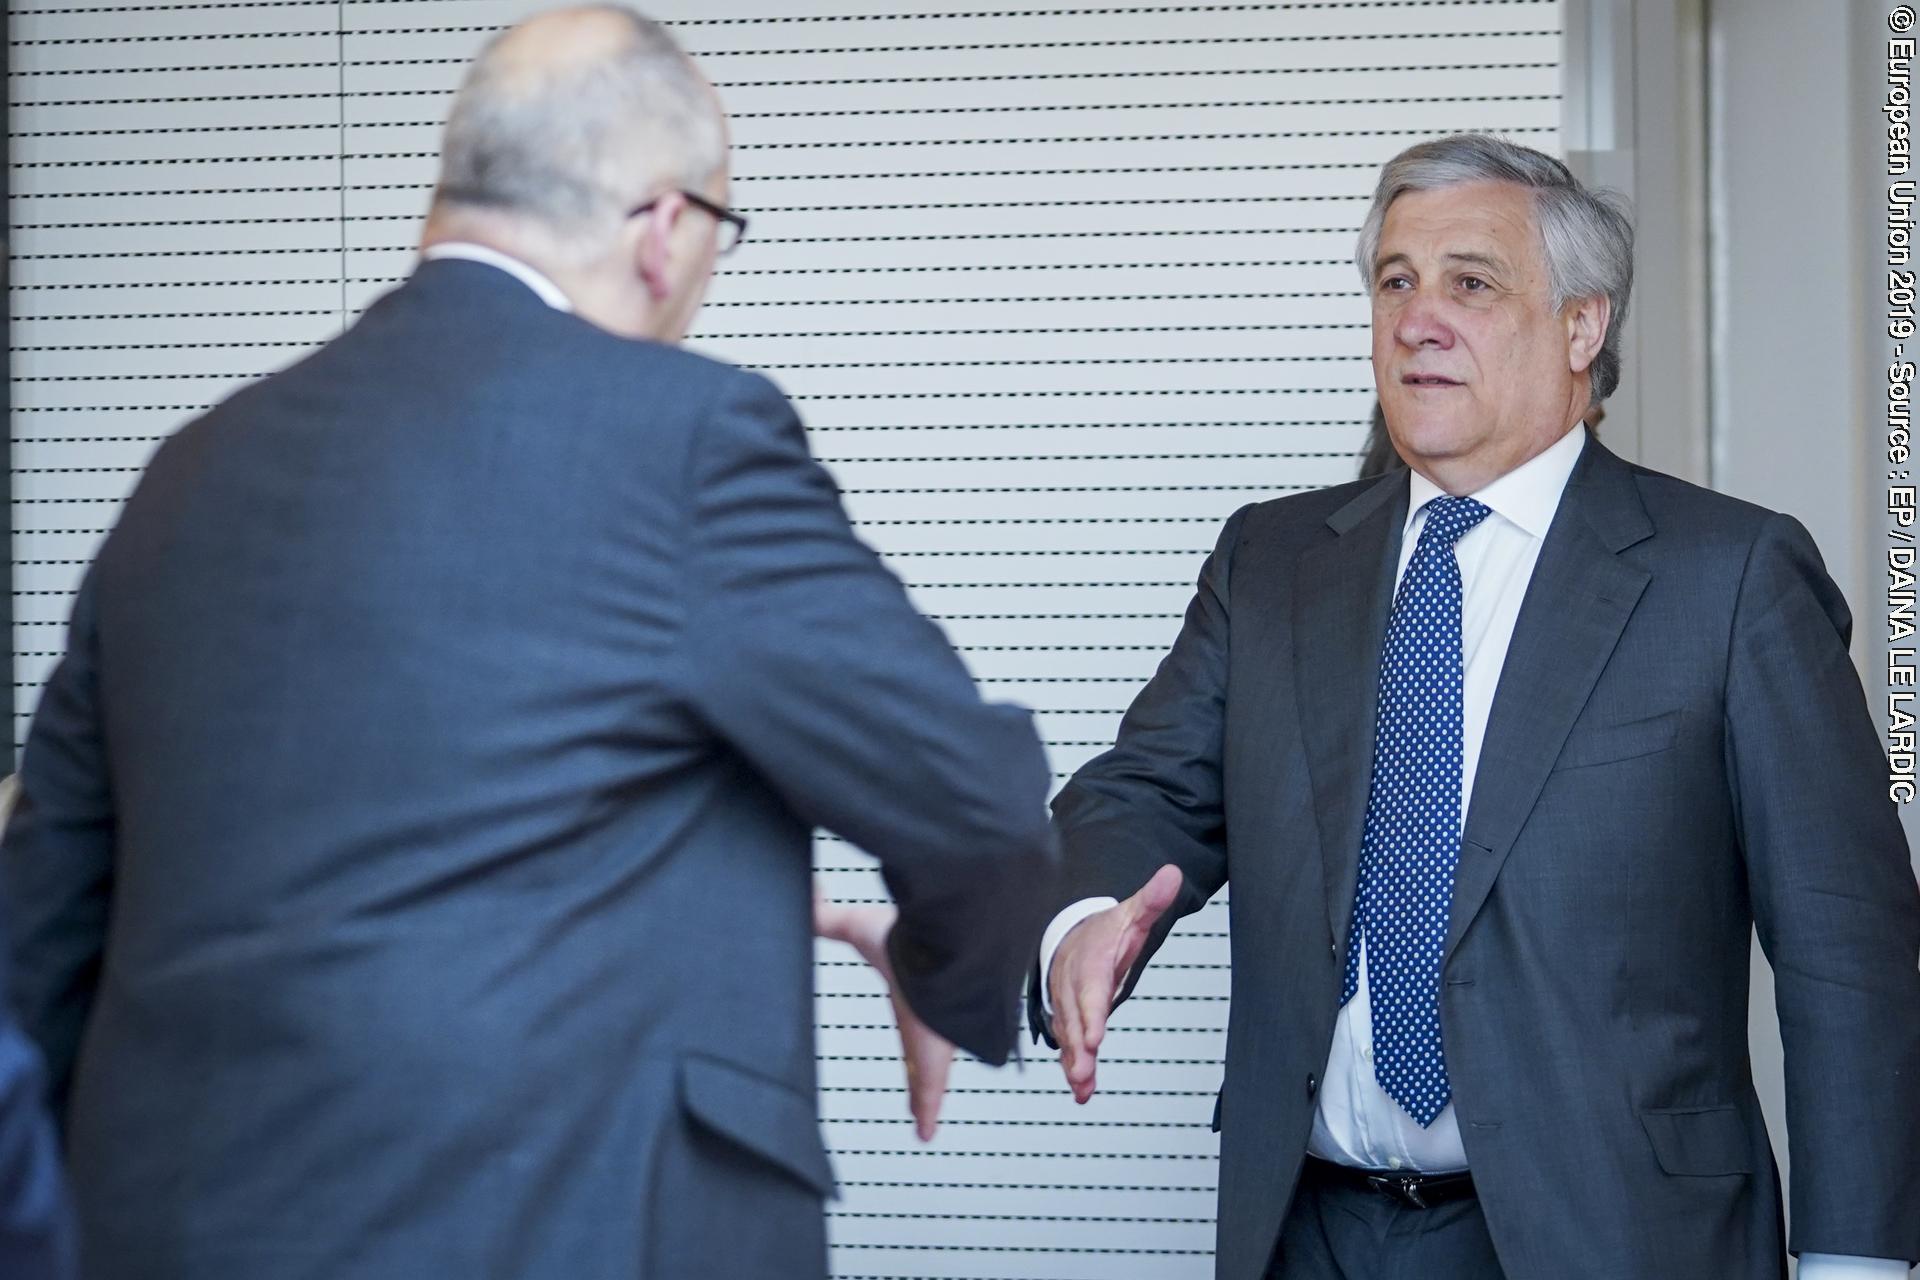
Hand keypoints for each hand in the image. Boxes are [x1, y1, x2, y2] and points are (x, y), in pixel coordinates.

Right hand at [814, 888, 953, 1140]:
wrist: (950, 949)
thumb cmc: (908, 936)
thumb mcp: (858, 927)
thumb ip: (826, 917)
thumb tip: (805, 895)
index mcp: (908, 991)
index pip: (906, 1016)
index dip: (902, 1029)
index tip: (908, 1045)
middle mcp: (924, 1019)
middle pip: (920, 1052)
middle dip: (919, 1073)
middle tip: (918, 1095)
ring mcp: (932, 1044)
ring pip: (929, 1078)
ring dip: (925, 1096)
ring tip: (923, 1118)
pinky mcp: (934, 1062)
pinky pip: (929, 1092)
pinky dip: (926, 1109)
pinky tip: (924, 1131)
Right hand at [1048, 864, 1182, 1103]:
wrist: (1071, 933)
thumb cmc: (1105, 930)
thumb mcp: (1131, 912)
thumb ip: (1151, 899)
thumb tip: (1173, 875)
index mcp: (1089, 959)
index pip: (1090, 988)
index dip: (1091, 1013)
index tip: (1095, 1038)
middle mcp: (1072, 983)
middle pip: (1074, 1017)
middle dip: (1078, 1047)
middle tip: (1084, 1072)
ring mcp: (1067, 1003)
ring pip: (1067, 1034)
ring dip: (1073, 1062)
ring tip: (1082, 1087)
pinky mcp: (1068, 1018)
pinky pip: (1067, 1043)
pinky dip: (1072, 1065)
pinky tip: (1081, 1090)